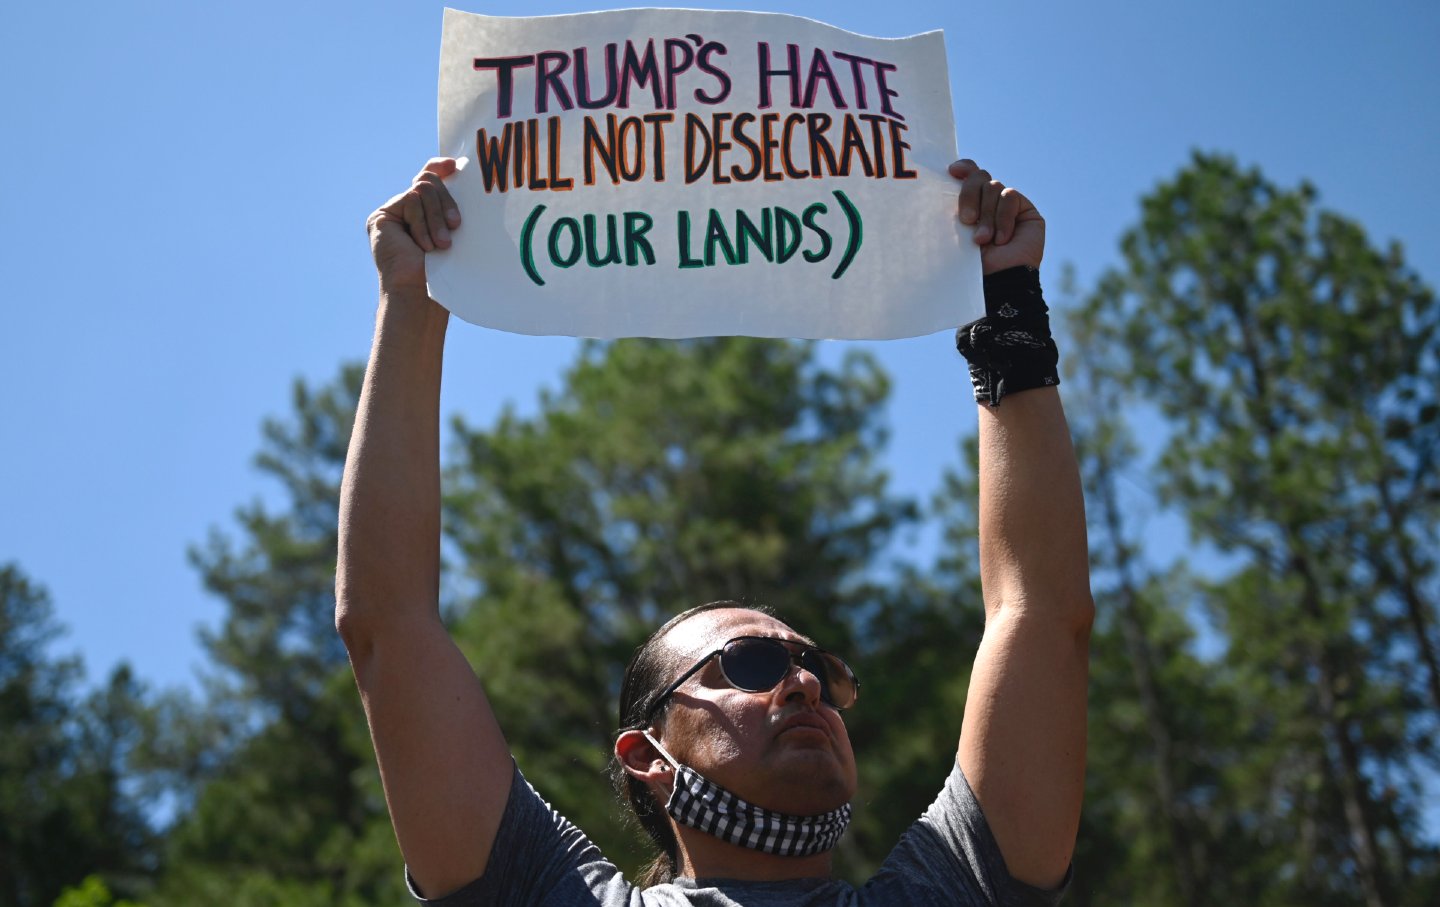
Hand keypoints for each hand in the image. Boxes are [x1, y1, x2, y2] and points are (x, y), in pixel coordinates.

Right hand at [367, 158, 462, 294]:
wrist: (422, 293)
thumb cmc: (444, 271)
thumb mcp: (453, 232)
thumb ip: (451, 207)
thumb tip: (462, 178)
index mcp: (425, 212)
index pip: (429, 177)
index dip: (439, 167)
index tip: (455, 165)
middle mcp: (407, 209)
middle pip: (429, 181)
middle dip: (446, 203)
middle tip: (456, 228)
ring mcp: (393, 212)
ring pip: (422, 189)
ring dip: (436, 218)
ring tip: (440, 245)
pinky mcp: (381, 217)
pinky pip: (411, 200)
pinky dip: (422, 223)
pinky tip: (422, 245)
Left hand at [949, 160, 1043, 275]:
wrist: (994, 282)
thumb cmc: (968, 265)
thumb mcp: (954, 233)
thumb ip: (953, 207)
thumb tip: (947, 176)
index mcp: (969, 205)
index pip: (968, 175)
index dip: (963, 168)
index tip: (952, 172)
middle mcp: (988, 203)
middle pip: (979, 177)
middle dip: (969, 195)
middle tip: (966, 220)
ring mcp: (1008, 206)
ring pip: (993, 186)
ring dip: (987, 215)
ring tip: (983, 240)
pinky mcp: (1026, 211)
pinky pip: (1010, 196)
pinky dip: (1003, 217)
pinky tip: (1002, 239)